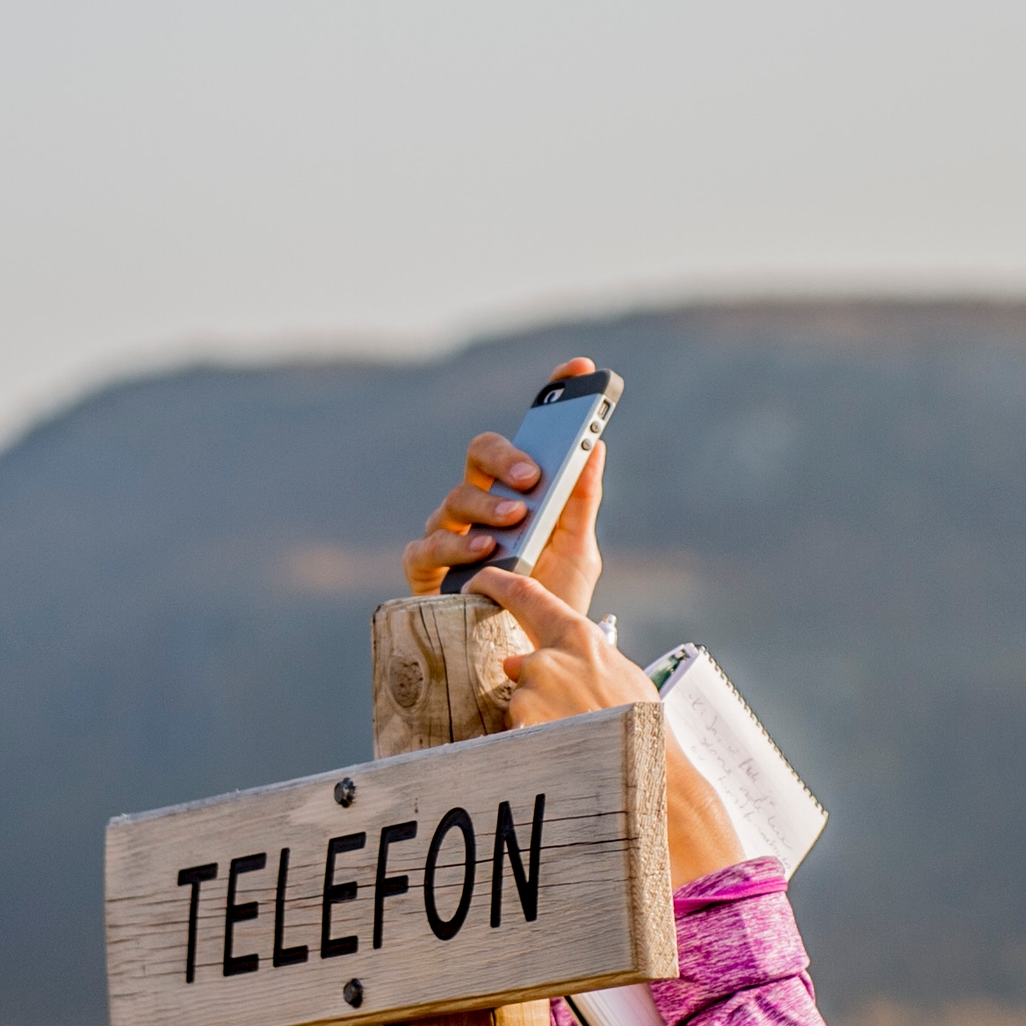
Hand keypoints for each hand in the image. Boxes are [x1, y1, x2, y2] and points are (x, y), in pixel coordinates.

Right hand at [399, 354, 604, 614]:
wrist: (529, 656)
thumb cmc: (550, 600)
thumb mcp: (577, 551)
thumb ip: (581, 500)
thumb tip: (597, 445)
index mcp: (519, 490)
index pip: (528, 435)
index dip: (551, 395)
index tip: (577, 370)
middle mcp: (481, 503)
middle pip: (482, 453)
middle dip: (507, 456)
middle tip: (534, 476)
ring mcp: (452, 532)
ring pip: (457, 495)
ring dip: (488, 505)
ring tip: (516, 520)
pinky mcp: (428, 568)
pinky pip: (428, 544)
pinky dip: (455, 543)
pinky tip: (482, 550)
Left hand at [464, 563, 744, 884]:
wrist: (649, 775)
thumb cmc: (642, 725)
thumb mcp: (620, 675)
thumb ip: (575, 659)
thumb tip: (526, 662)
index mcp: (579, 638)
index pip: (526, 595)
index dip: (496, 584)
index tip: (477, 582)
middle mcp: (548, 660)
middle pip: (523, 666)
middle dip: (538, 690)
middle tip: (573, 718)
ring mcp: (531, 696)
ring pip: (522, 703)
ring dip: (540, 720)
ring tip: (578, 738)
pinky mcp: (520, 729)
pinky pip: (518, 732)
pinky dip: (535, 742)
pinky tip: (563, 753)